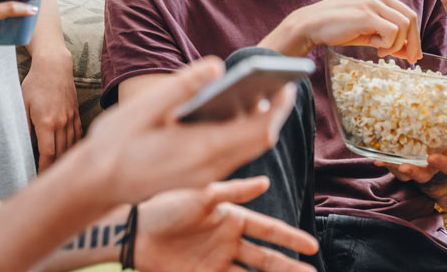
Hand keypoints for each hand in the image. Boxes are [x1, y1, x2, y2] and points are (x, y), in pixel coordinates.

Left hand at [22, 38, 82, 170]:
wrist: (54, 66)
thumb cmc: (35, 84)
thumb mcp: (22, 104)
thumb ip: (24, 126)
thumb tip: (23, 145)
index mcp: (47, 122)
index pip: (48, 153)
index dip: (44, 168)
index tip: (39, 177)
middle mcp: (62, 123)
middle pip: (61, 153)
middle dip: (55, 168)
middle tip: (48, 179)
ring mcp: (71, 118)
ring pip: (71, 145)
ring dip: (66, 159)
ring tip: (59, 170)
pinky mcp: (76, 113)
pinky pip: (77, 134)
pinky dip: (74, 145)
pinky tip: (70, 152)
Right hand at [84, 57, 297, 205]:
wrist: (93, 187)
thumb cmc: (115, 144)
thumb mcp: (145, 108)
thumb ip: (183, 86)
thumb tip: (217, 65)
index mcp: (203, 148)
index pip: (260, 130)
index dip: (280, 108)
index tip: (289, 83)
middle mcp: (211, 166)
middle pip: (260, 140)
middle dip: (274, 112)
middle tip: (282, 82)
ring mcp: (205, 175)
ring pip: (246, 148)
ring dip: (258, 122)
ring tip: (262, 90)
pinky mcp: (197, 176)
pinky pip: (231, 154)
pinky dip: (239, 132)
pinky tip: (231, 110)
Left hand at [135, 177, 317, 271]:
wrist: (135, 232)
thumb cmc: (166, 206)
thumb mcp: (202, 195)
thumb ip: (234, 192)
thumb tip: (265, 183)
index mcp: (233, 218)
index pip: (270, 230)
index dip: (290, 239)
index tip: (312, 247)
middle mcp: (229, 241)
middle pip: (266, 258)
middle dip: (289, 267)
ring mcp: (217, 261)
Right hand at [258, 0, 422, 61]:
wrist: (310, 25)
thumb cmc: (337, 28)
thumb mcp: (367, 31)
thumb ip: (387, 37)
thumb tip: (410, 51)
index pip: (407, 13)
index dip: (414, 35)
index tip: (412, 53)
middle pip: (411, 18)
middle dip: (413, 42)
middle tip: (410, 59)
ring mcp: (372, 2)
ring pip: (404, 26)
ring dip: (396, 44)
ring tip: (380, 51)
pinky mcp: (367, 14)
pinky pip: (392, 31)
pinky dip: (388, 44)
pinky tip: (374, 48)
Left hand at [374, 112, 446, 204]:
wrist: (428, 125)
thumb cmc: (443, 125)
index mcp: (445, 155)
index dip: (441, 164)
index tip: (432, 157)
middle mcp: (429, 164)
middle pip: (423, 175)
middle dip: (414, 172)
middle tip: (404, 165)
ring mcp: (413, 164)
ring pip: (405, 174)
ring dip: (394, 169)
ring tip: (384, 161)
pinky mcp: (398, 160)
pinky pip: (391, 166)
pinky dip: (383, 162)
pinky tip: (376, 156)